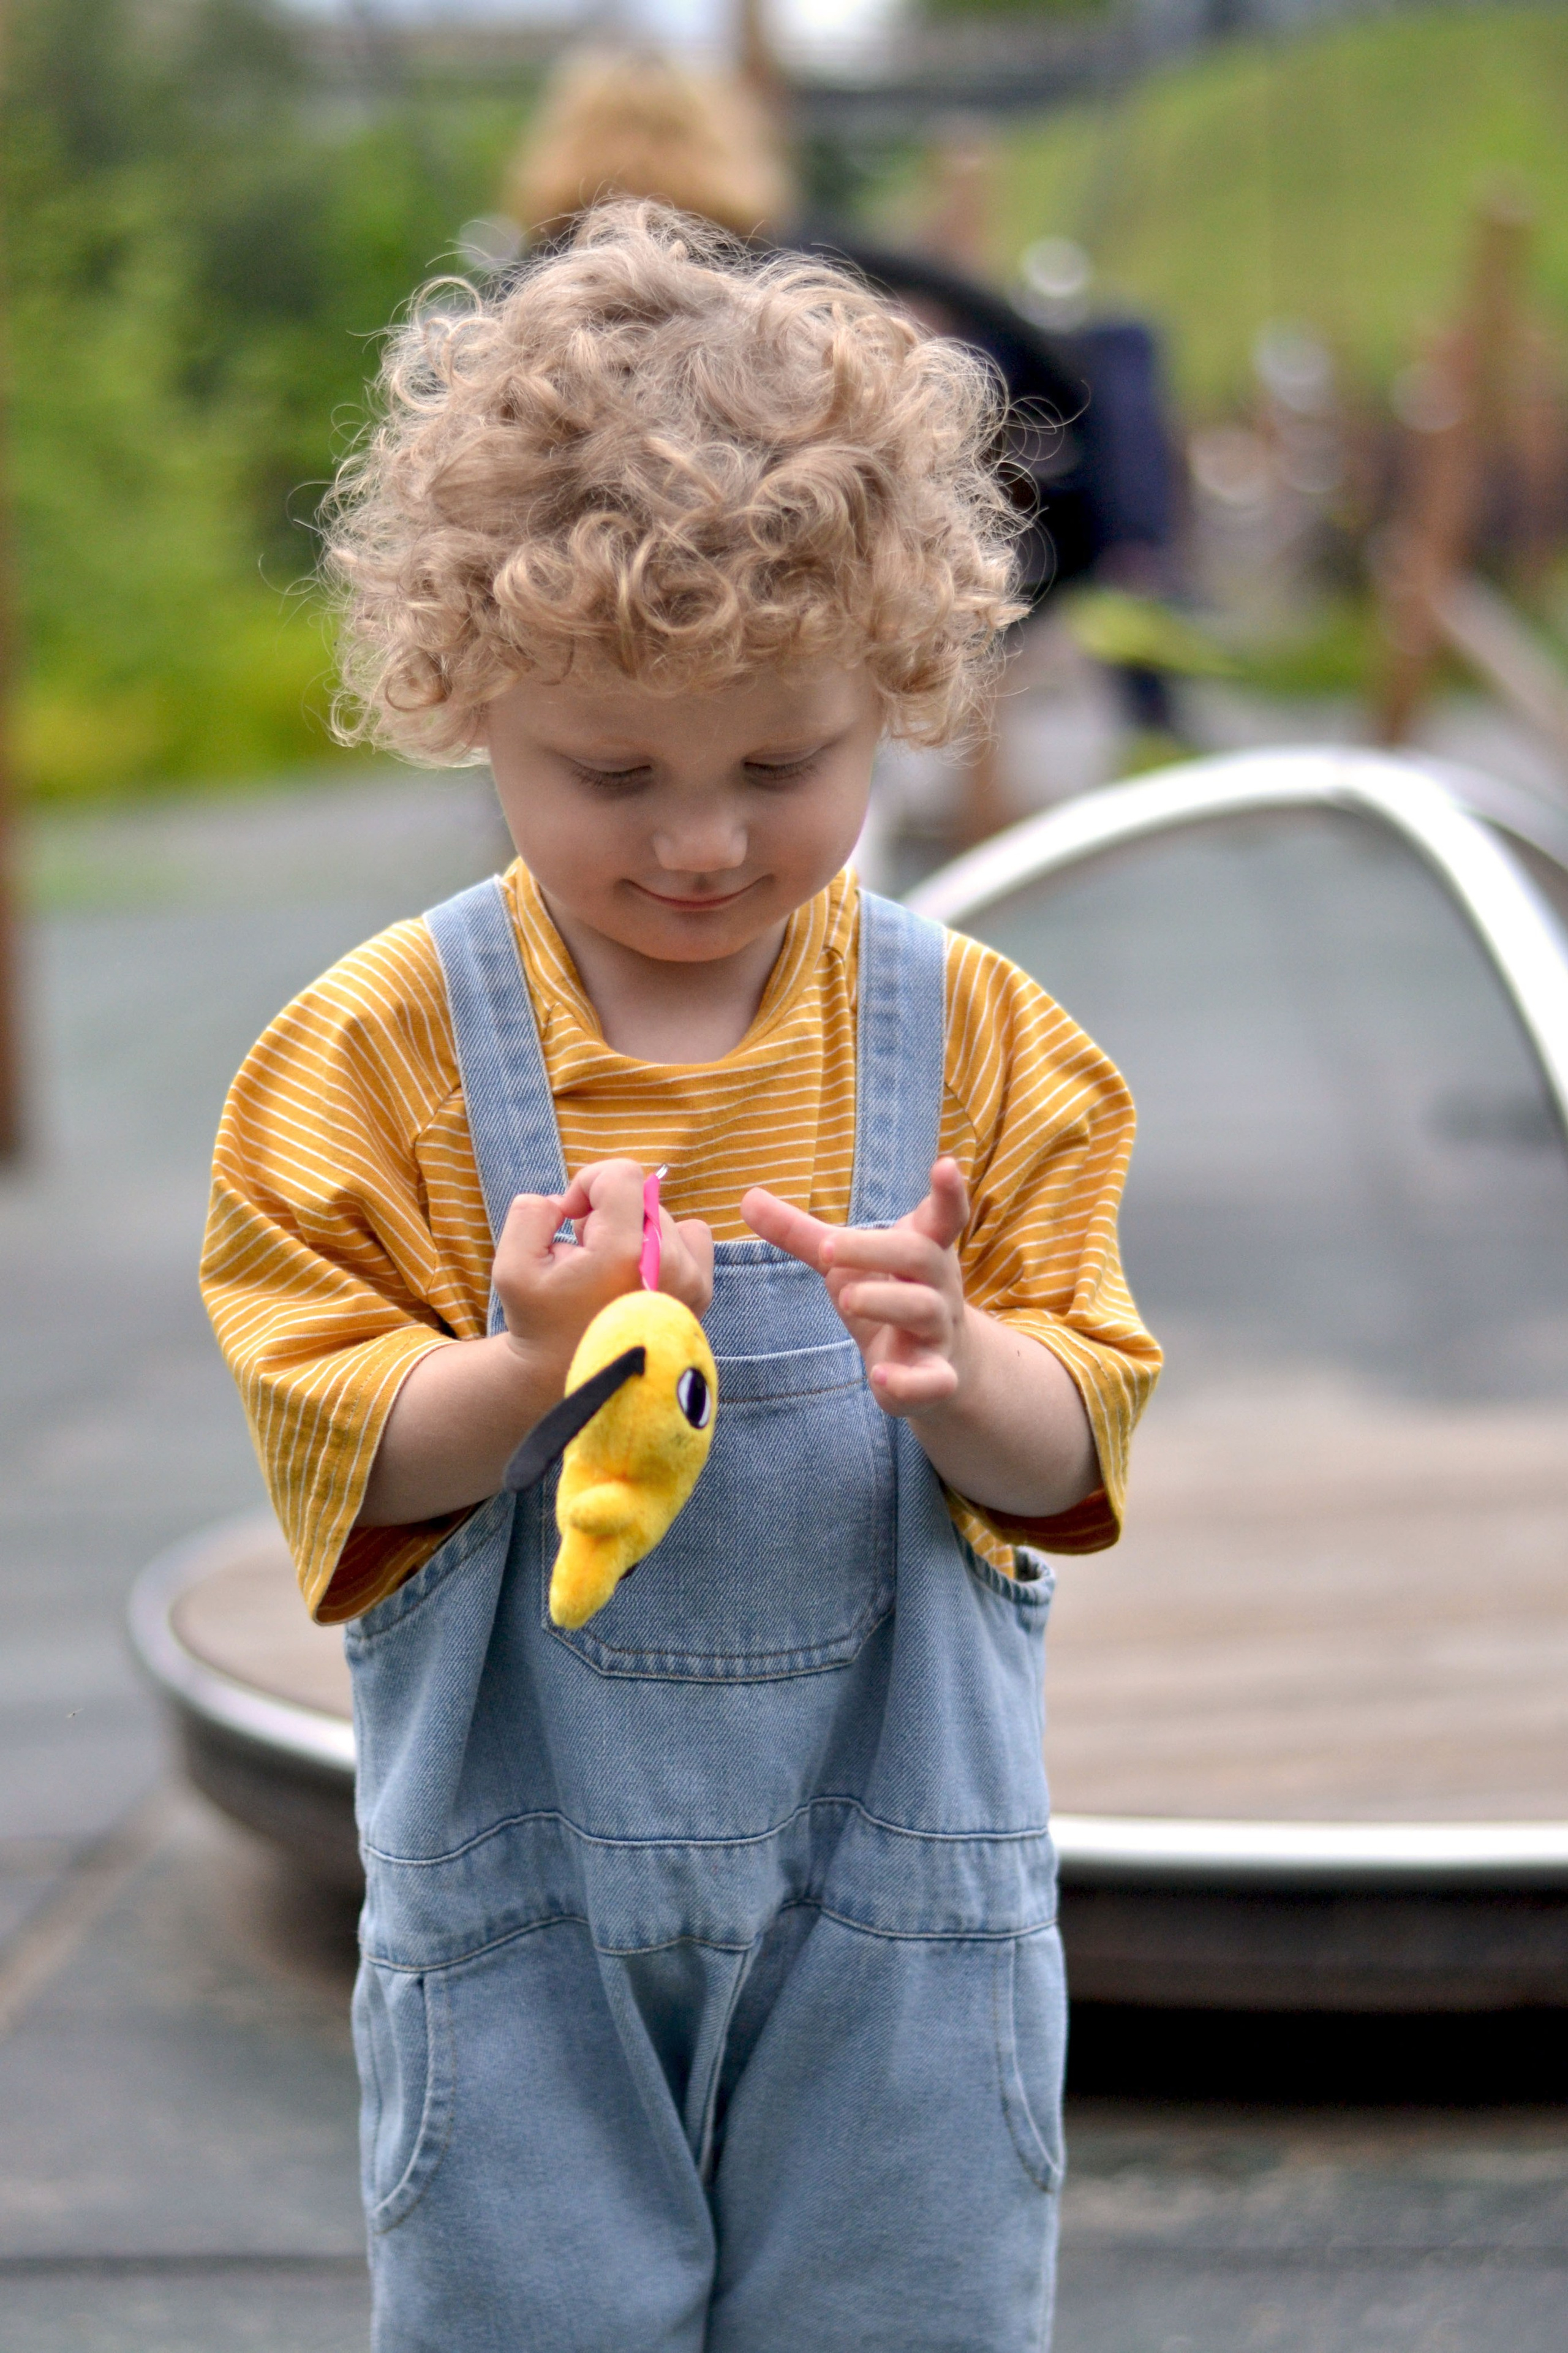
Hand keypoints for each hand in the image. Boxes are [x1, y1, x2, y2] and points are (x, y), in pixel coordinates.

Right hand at [493, 1159, 713, 1380]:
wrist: (569, 1380)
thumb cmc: (540, 1323)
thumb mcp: (514, 1266)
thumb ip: (532, 1212)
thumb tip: (566, 1201)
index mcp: (624, 1252)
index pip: (623, 1175)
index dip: (588, 1184)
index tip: (570, 1218)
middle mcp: (669, 1263)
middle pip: (641, 1198)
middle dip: (607, 1215)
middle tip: (583, 1255)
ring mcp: (691, 1280)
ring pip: (663, 1217)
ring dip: (633, 1232)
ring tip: (606, 1272)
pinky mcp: (701, 1293)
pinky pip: (692, 1238)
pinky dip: (664, 1245)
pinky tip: (636, 1275)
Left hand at [741, 1158, 971, 1415]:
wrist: (932, 1363)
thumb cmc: (886, 1294)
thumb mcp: (844, 1263)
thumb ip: (801, 1233)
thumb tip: (746, 1197)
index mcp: (922, 1247)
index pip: (943, 1215)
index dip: (947, 1193)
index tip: (944, 1166)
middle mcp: (938, 1284)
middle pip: (920, 1256)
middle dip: (874, 1249)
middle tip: (828, 1251)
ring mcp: (938, 1331)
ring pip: (924, 1310)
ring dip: (886, 1302)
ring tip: (847, 1298)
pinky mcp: (935, 1378)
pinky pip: (934, 1381)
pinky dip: (910, 1382)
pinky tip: (881, 1378)